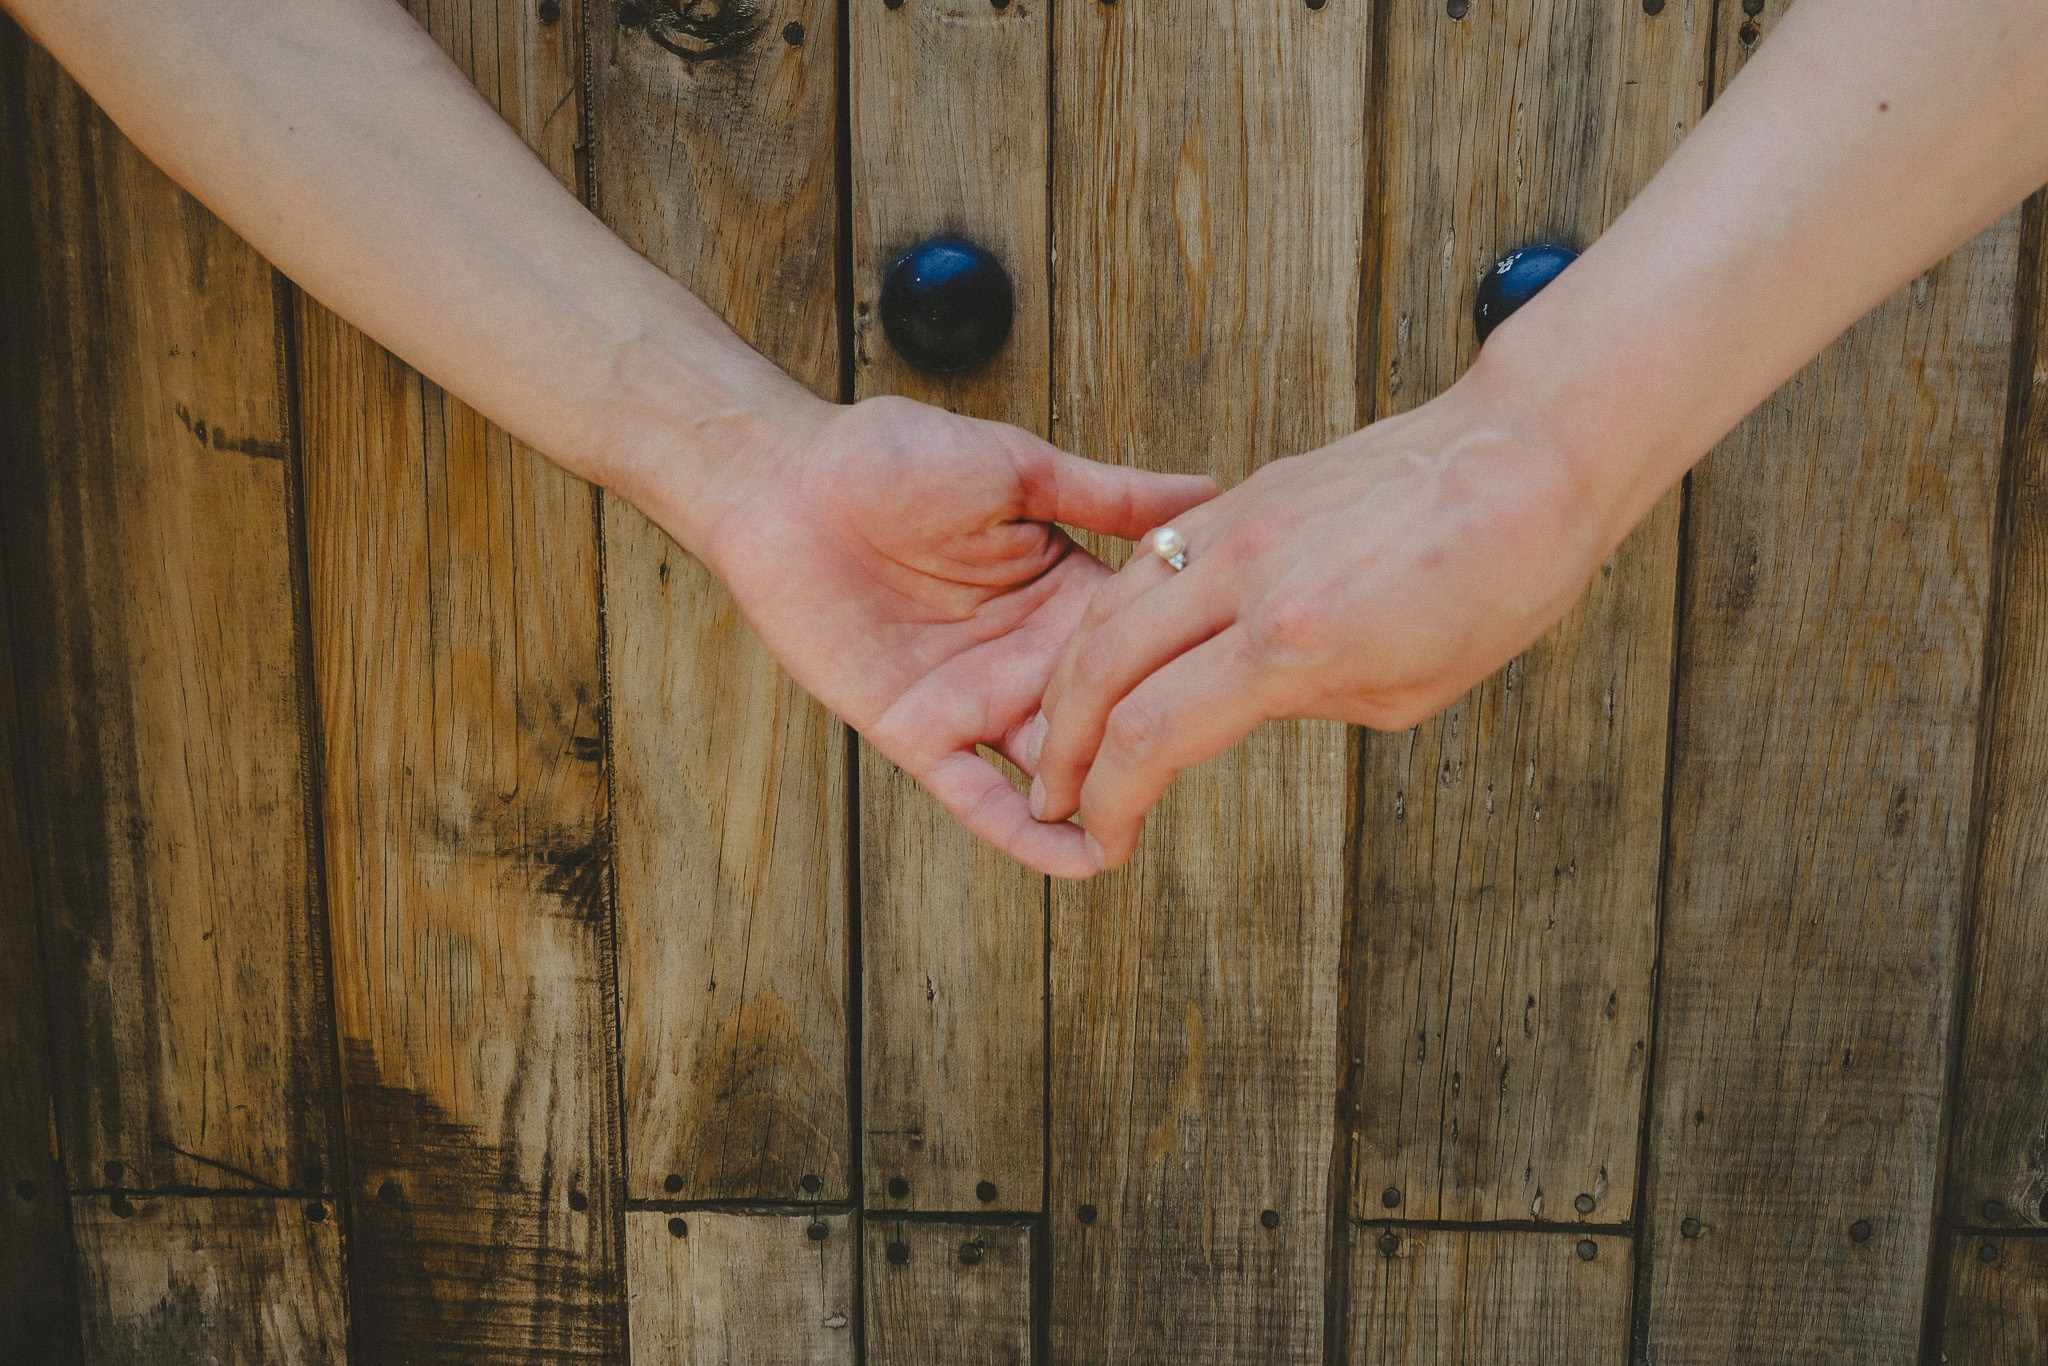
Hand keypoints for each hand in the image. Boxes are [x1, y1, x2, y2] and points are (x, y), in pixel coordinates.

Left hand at [664, 394, 1215, 878]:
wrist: (786, 481)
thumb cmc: (890, 456)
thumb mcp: (1019, 469)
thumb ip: (1110, 497)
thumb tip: (1208, 493)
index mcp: (1063, 594)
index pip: (1141, 649)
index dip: (1183, 669)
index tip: (1248, 686)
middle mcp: (1028, 657)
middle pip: (1107, 721)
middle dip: (1149, 751)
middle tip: (1203, 765)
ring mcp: (975, 700)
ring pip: (1054, 771)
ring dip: (1099, 803)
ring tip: (1149, 828)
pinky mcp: (919, 732)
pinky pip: (976, 797)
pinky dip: (1024, 834)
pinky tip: (1078, 859)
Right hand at [1025, 369, 1619, 869]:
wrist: (1529, 458)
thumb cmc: (1494, 584)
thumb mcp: (1403, 692)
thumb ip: (1300, 703)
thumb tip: (1233, 708)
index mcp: (1293, 642)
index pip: (1151, 734)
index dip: (1110, 799)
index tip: (1105, 835)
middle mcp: (1249, 577)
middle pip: (1100, 667)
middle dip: (1062, 746)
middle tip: (1055, 791)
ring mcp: (1240, 523)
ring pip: (1108, 605)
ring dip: (1072, 678)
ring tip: (1067, 727)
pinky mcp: (1248, 492)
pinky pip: (1151, 557)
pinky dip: (1117, 613)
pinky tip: (1119, 650)